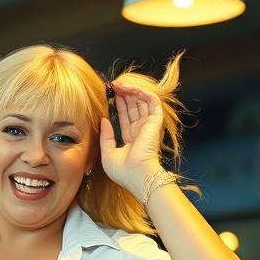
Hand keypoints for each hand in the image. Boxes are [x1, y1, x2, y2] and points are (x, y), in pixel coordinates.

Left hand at [98, 82, 164, 196]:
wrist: (138, 175)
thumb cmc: (124, 171)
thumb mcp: (107, 153)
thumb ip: (105, 136)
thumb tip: (104, 119)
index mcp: (130, 139)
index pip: (125, 116)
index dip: (118, 104)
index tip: (109, 94)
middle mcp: (140, 130)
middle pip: (133, 106)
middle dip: (124, 94)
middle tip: (113, 85)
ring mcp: (148, 125)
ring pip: (142, 101)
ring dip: (131, 90)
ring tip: (119, 84)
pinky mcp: (155, 120)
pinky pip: (152, 100)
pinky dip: (142, 92)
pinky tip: (130, 88)